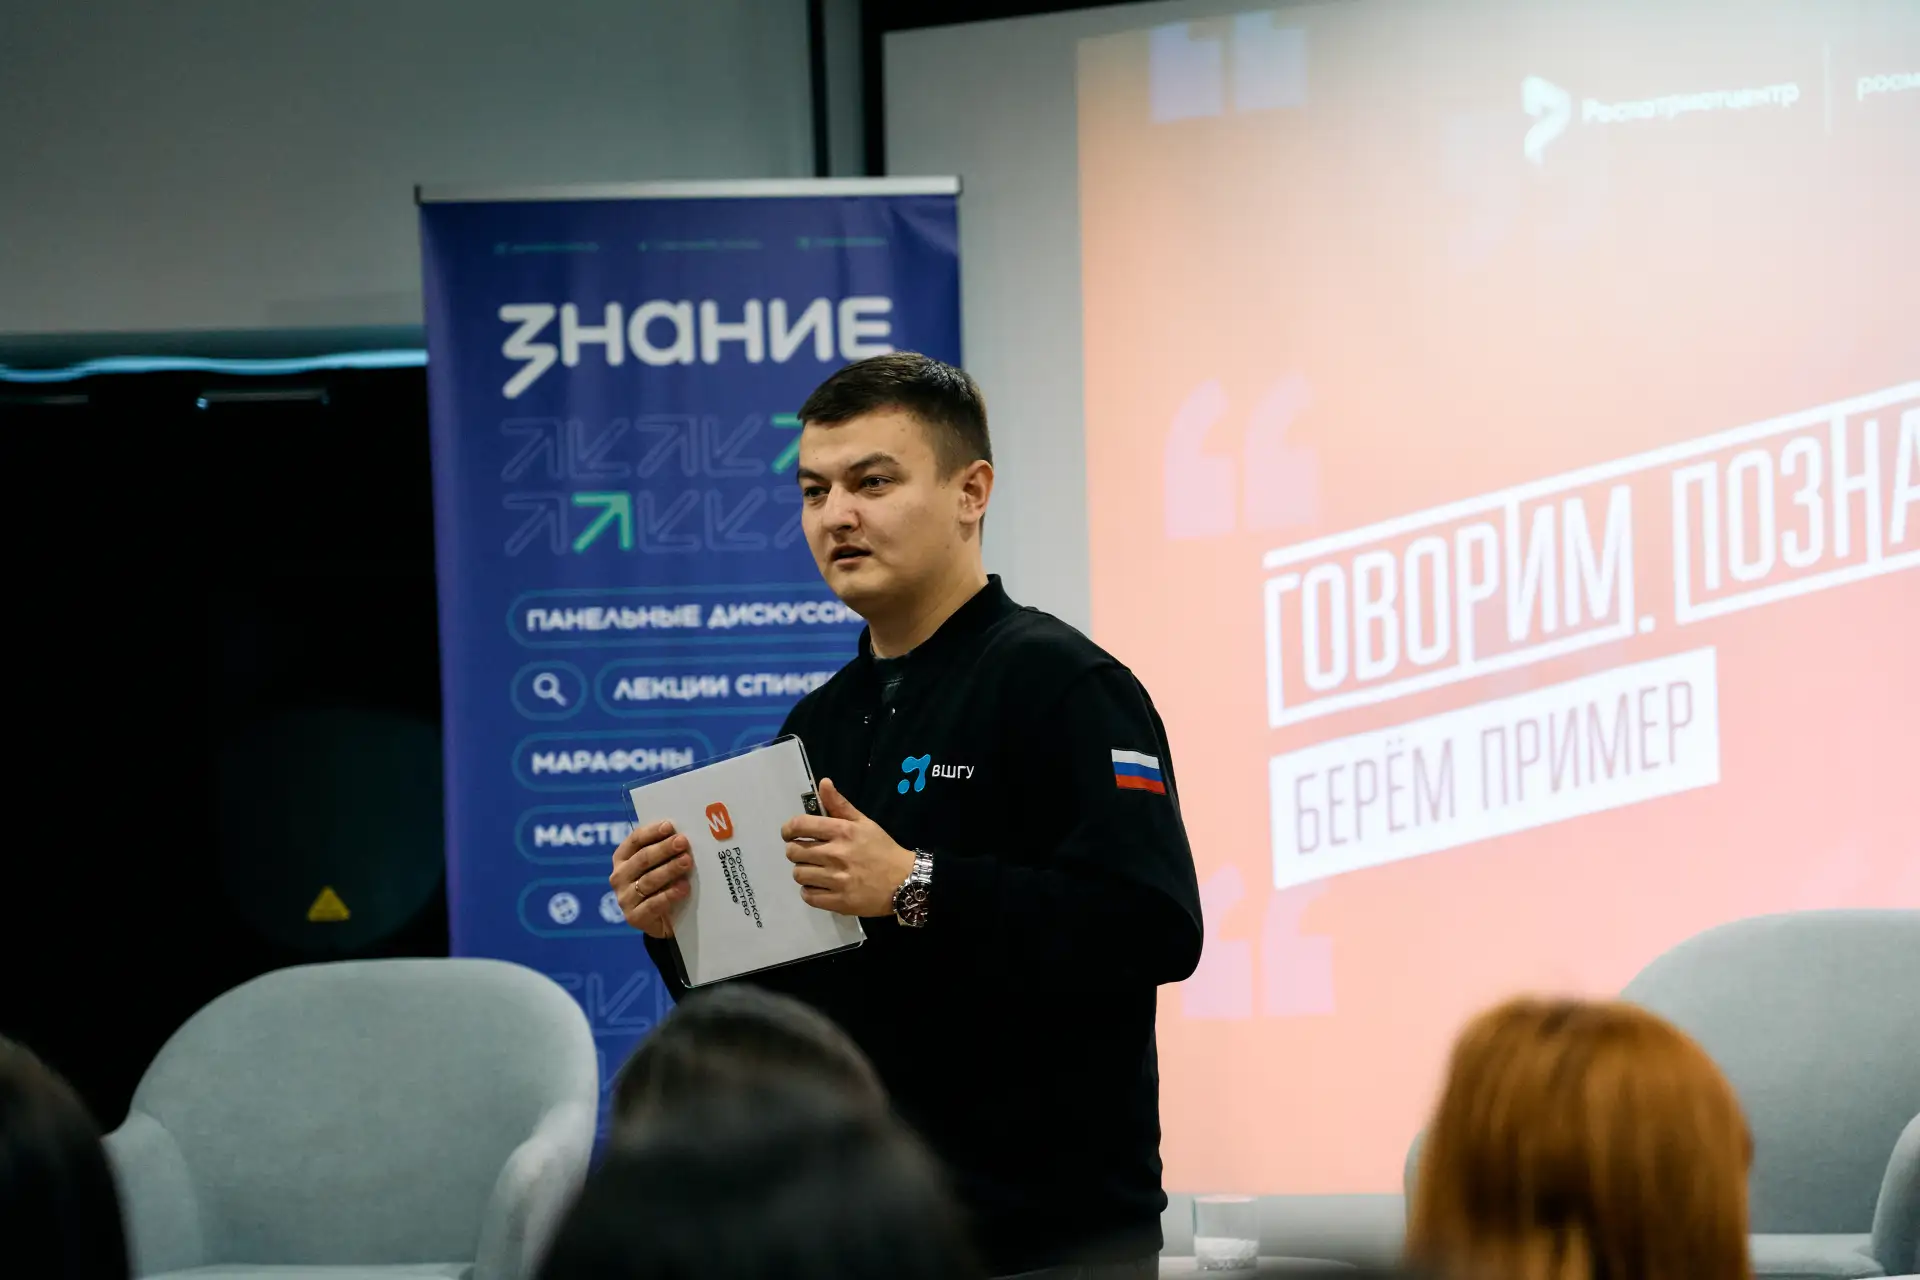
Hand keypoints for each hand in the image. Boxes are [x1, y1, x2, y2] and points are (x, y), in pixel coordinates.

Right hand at [608, 819, 692, 937]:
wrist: (661, 921)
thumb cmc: (662, 885)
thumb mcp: (660, 865)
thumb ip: (665, 850)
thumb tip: (681, 834)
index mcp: (622, 858)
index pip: (635, 840)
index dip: (652, 832)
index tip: (670, 826)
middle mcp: (619, 877)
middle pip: (642, 859)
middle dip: (664, 849)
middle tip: (682, 842)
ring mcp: (624, 898)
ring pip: (648, 880)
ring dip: (669, 869)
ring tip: (687, 862)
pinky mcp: (634, 917)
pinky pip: (653, 904)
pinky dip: (670, 894)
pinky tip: (684, 887)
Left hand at [782, 778, 914, 916]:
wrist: (905, 881)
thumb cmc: (883, 849)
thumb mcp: (864, 822)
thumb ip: (840, 805)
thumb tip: (823, 783)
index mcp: (842, 831)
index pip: (799, 826)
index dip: (788, 829)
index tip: (789, 834)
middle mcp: (836, 854)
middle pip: (794, 852)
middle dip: (796, 851)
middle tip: (807, 854)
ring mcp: (837, 880)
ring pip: (798, 874)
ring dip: (803, 872)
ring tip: (815, 871)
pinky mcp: (839, 902)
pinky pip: (808, 896)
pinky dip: (810, 892)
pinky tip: (820, 887)